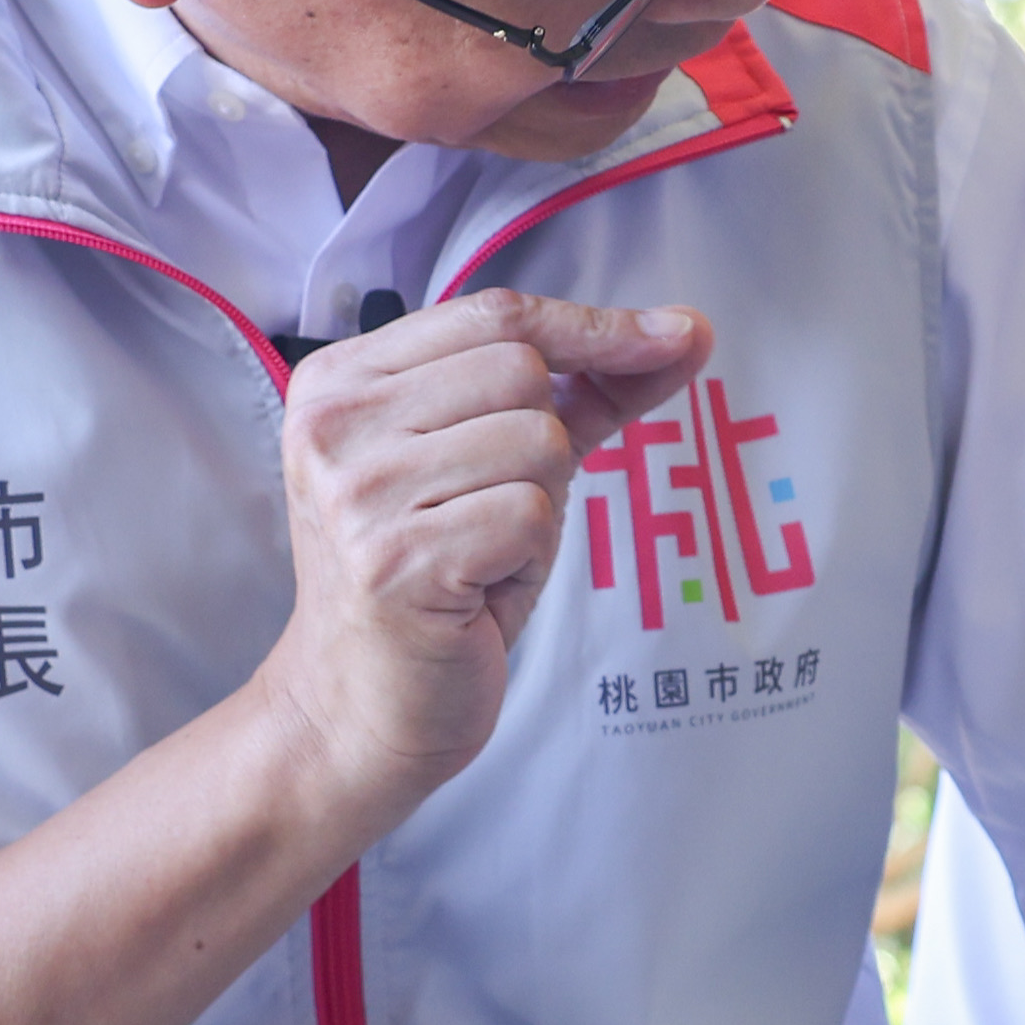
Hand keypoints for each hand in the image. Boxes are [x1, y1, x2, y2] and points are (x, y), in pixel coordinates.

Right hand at [252, 290, 705, 817]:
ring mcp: (359, 491)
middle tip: (491, 515)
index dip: (593, 327)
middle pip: (522, 370)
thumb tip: (690, 330)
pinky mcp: (396, 559)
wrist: (356, 711)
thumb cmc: (437, 582)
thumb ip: (583, 391)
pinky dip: (530, 557)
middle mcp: (334, 422)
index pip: (494, 312)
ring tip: (480, 556)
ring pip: (537, 441)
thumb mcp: (494, 465)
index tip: (676, 335)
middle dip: (546, 444)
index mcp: (341, 380)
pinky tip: (478, 591)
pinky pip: (533, 514)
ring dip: (539, 507)